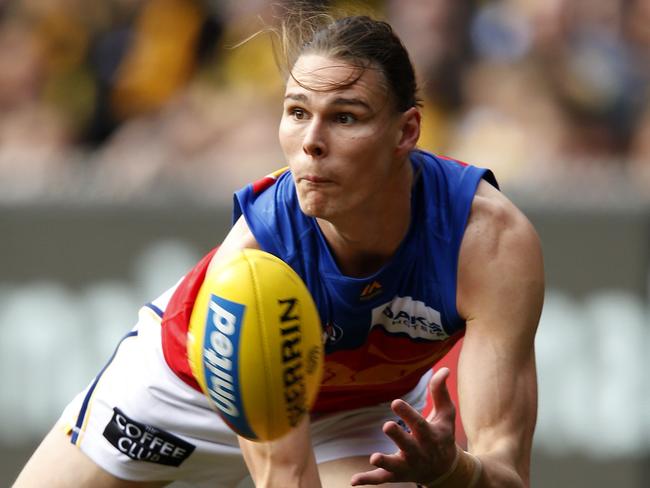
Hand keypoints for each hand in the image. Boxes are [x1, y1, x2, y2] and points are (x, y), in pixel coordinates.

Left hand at [350, 368, 458, 485]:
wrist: (446, 471)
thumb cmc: (442, 436)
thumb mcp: (446, 415)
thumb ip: (440, 392)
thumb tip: (444, 368)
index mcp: (429, 436)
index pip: (418, 424)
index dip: (407, 413)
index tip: (395, 402)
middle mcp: (419, 452)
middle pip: (408, 445)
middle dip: (398, 436)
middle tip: (387, 426)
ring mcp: (407, 465)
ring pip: (394, 465)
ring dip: (384, 462)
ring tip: (373, 458)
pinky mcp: (396, 475)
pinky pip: (382, 478)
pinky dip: (368, 480)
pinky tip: (353, 480)